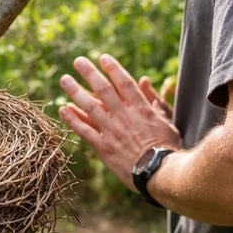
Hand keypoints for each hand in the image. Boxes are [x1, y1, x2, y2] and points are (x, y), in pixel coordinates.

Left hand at [59, 55, 182, 192]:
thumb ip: (155, 104)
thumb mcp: (168, 125)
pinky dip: (73, 119)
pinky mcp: (104, 149)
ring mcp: (113, 132)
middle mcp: (125, 117)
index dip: (113, 68)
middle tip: (79, 61)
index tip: (103, 58)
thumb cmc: (170, 151)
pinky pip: (84, 131)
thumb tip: (145, 84)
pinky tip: (63, 109)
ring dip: (75, 91)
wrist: (161, 174)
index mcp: (142, 110)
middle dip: (90, 73)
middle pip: (104, 89)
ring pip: (90, 107)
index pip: (125, 83)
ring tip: (65, 80)